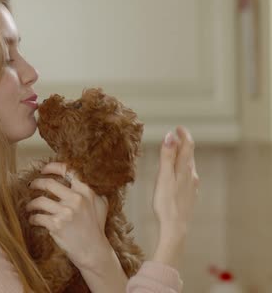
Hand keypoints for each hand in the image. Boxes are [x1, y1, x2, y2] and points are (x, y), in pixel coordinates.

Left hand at [26, 162, 110, 270]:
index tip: (43, 170)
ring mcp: (65, 212)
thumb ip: (93, 191)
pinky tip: (33, 220)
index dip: (52, 167)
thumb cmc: (96, 228)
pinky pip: (37, 217)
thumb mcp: (101, 205)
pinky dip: (32, 218)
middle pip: (49, 183)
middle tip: (31, 185)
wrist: (93, 251)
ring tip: (29, 207)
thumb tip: (83, 179)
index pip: (68, 170)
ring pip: (39, 201)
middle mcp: (76, 199)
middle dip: (36, 183)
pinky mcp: (56, 225)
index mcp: (86, 192)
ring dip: (31, 203)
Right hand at [151, 126, 199, 267]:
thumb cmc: (166, 203)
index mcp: (185, 169)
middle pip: (189, 156)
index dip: (184, 135)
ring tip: (174, 153)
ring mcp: (192, 187)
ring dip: (182, 157)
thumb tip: (170, 136)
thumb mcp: (163, 177)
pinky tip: (177, 176)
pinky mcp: (190, 196)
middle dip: (183, 144)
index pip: (188, 146)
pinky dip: (182, 169)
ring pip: (188, 167)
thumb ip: (167, 156)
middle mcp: (191, 176)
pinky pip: (187, 177)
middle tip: (175, 137)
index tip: (178, 127)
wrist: (175, 227)